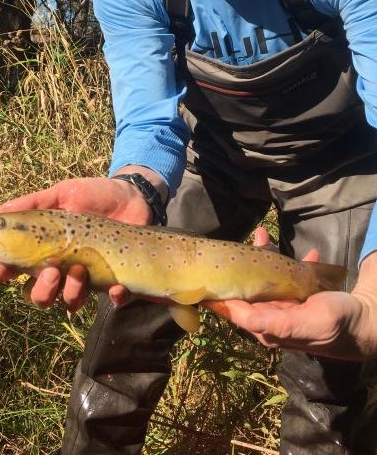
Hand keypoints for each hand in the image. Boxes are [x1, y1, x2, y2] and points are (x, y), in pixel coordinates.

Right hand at [0, 175, 153, 310]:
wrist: (132, 194)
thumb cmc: (94, 194)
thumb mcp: (65, 193)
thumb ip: (37, 201)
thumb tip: (2, 209)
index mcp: (44, 248)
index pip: (16, 268)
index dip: (3, 273)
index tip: (1, 271)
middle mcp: (63, 268)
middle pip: (40, 296)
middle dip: (40, 290)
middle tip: (50, 270)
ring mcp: (89, 275)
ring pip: (70, 302)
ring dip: (71, 292)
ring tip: (79, 269)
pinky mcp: (116, 278)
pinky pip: (113, 298)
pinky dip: (114, 295)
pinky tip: (116, 286)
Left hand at [205, 228, 376, 360]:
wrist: (365, 323)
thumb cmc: (335, 325)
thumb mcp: (307, 324)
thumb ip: (274, 323)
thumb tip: (240, 317)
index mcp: (268, 327)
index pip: (234, 309)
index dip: (217, 296)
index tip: (201, 278)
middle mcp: (271, 315)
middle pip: (247, 287)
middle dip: (242, 264)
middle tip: (243, 242)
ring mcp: (284, 304)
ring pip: (265, 278)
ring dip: (265, 257)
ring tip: (263, 236)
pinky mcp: (298, 294)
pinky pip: (288, 275)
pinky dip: (292, 262)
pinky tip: (305, 253)